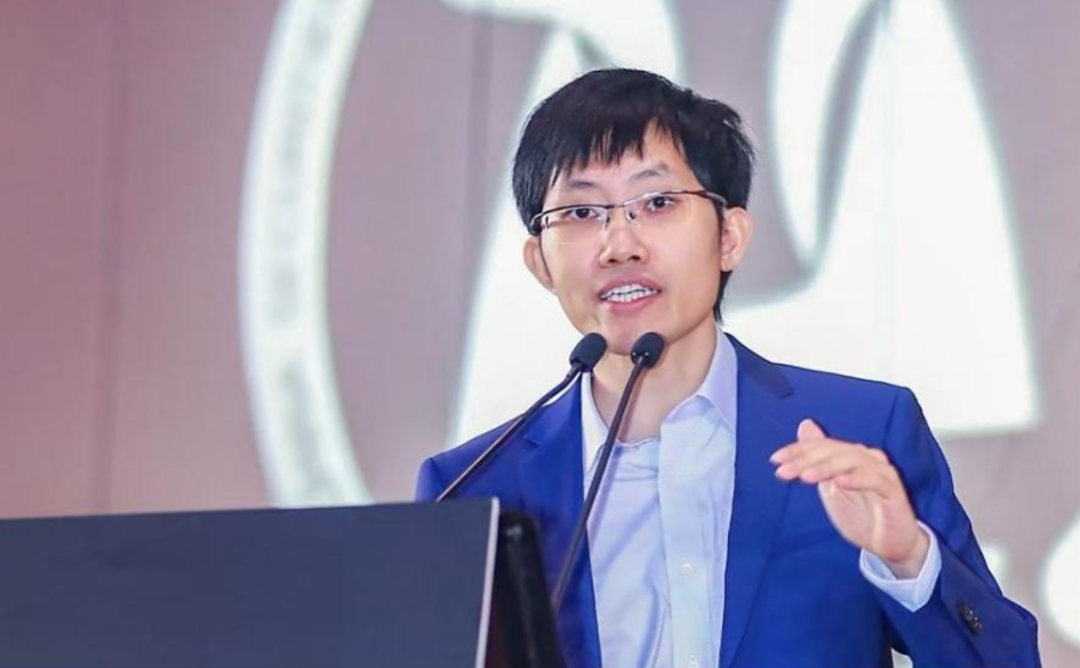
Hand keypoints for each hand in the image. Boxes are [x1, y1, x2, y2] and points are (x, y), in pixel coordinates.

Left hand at [771, 419, 928, 577]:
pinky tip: (839, 483)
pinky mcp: (893, 490)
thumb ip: (817, 460)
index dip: (797, 450)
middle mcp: (867, 458)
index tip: (775, 460)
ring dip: (826, 467)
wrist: (889, 544)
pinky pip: (875, 480)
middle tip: (784, 471)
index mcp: (851, 455)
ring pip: (852, 460)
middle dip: (805, 460)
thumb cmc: (861, 514)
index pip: (821, 446)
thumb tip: (805, 425)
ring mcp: (882, 472)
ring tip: (806, 476)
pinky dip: (856, 479)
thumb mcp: (830, 488)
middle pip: (834, 451)